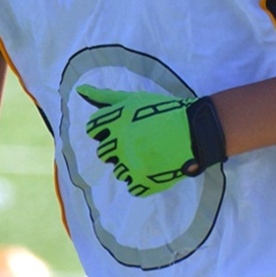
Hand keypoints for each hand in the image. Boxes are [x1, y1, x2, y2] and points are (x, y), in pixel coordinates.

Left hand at [78, 87, 226, 196]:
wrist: (196, 131)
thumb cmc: (164, 111)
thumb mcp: (134, 99)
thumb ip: (105, 97)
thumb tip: (79, 90)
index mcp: (116, 121)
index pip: (93, 129)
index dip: (105, 129)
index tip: (120, 128)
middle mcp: (120, 143)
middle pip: (103, 153)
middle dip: (117, 147)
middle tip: (138, 141)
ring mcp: (131, 164)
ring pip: (117, 172)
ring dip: (129, 164)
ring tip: (149, 153)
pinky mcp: (143, 181)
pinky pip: (132, 186)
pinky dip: (141, 179)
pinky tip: (154, 166)